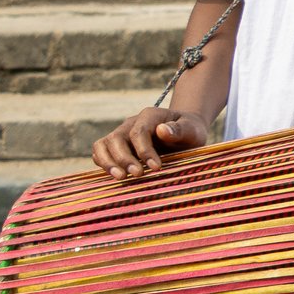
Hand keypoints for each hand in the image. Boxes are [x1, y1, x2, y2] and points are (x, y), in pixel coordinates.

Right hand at [91, 108, 213, 177]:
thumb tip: (161, 130)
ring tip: (121, 177)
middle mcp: (131, 123)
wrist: (185, 132)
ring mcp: (121, 134)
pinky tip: (115, 176)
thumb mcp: (193, 129)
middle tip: (138, 175)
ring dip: (108, 162)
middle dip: (125, 158)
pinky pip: (100, 153)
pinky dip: (103, 163)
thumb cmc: (190, 131)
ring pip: (102, 145)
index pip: (139, 132)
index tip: (156, 167)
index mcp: (150, 116)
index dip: (144, 150)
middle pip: (117, 138)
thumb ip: (180, 129)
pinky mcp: (116, 147)